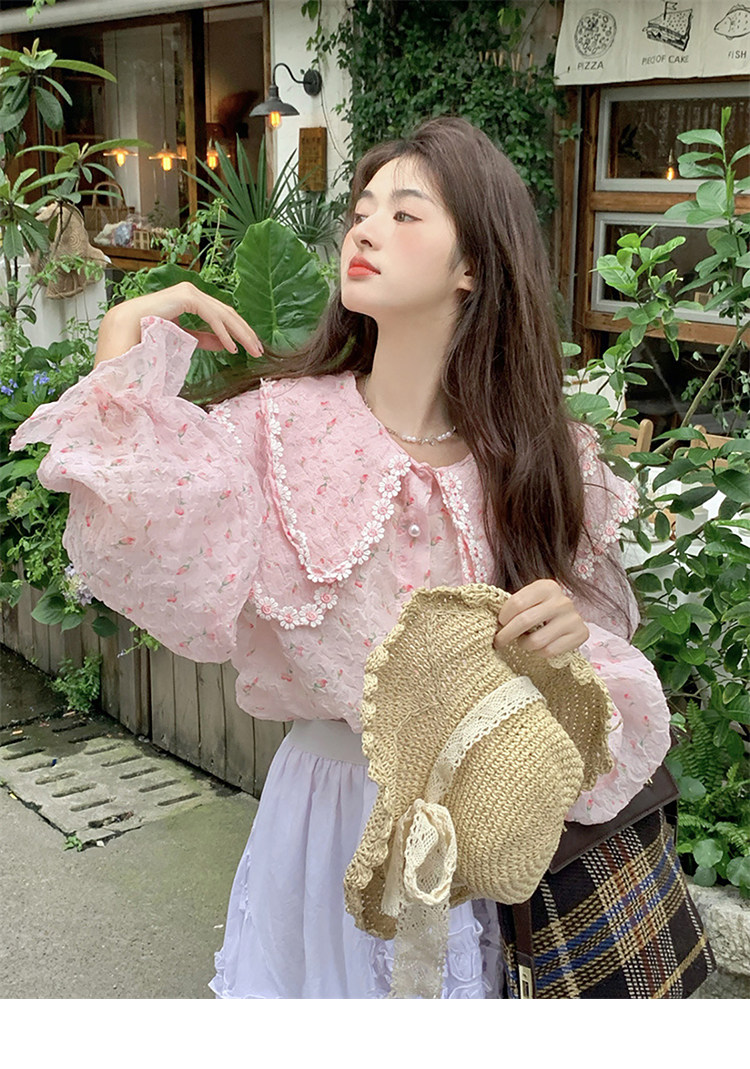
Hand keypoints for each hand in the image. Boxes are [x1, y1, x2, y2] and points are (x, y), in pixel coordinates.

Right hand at [95, 282, 263, 365]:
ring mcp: (190, 292)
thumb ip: (204, 338)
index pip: (222, 315)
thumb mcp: (184, 337)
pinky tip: (233, 347)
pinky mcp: (187, 297)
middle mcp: (192, 293)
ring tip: (253, 350)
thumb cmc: (148, 332)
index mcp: (191, 300)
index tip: (251, 347)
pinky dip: (224, 333)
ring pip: (224, 314)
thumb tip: (226, 344)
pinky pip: (212, 317)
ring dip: (241, 334)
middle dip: (245, 333)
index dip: (239, 331)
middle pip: (228, 313)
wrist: (125, 327)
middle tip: (259, 350)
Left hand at [493, 579, 588, 658]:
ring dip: (524, 645)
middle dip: (506, 635)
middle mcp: (562, 600)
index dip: (503, 616)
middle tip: (499, 641)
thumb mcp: (528, 600)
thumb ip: (513, 606)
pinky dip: (539, 653)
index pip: (517, 602)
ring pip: (537, 641)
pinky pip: (550, 651)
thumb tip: (489, 620)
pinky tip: (539, 646)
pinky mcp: (581, 634)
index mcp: (547, 587)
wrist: (567, 619)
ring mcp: (573, 618)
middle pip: (525, 621)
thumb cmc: (539, 609)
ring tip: (523, 641)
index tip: (499, 624)